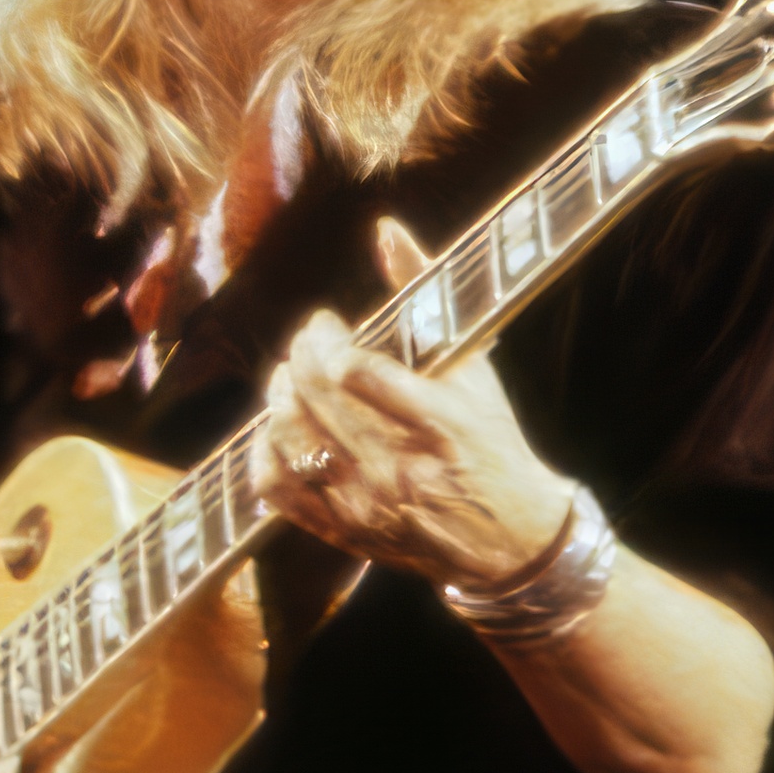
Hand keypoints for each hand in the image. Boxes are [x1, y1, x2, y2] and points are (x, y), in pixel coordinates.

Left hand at [252, 218, 575, 589]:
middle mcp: (400, 468)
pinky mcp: (343, 530)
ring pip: (290, 435)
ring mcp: (366, 505)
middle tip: (310, 339)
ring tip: (295, 376)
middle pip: (316, 397)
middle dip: (300, 353)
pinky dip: (265, 447)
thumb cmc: (491, 442)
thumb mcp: (475, 366)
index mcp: (441, 424)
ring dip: (280, 392)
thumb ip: (425, 294)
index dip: (326, 336)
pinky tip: (283, 425)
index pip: (355, 371)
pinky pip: (276, 486)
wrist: (509, 541)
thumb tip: (385, 231)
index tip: (329, 322)